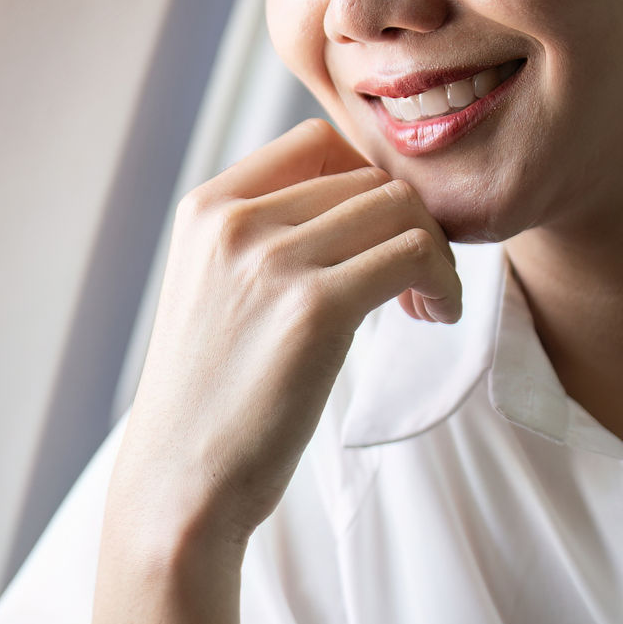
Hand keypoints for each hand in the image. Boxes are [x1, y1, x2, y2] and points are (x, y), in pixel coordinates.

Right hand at [114, 120, 460, 556]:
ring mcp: (273, 260)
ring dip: (433, 253)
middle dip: (408, 223)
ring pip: (401, 208)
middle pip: (368, 177)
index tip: (378, 238)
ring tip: (424, 304)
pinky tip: (432, 318)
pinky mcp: (315, 307)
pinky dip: (443, 283)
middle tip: (414, 285)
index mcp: (206, 208)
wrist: (180, 481)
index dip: (368, 181)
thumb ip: (260, 237)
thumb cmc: (208, 398)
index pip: (317, 142)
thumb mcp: (211, 289)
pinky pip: (414, 255)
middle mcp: (234, 221)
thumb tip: (352, 198)